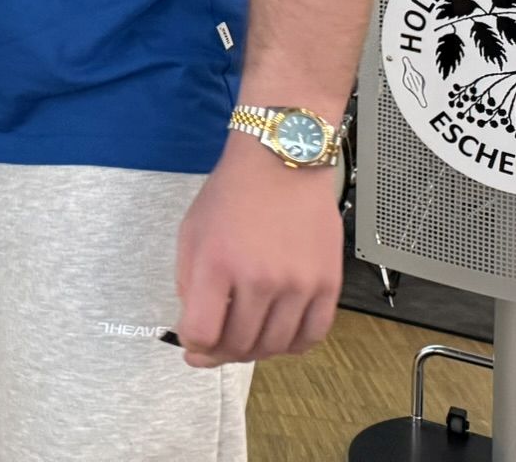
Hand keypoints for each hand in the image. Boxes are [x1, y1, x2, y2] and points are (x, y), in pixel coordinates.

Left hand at [173, 136, 342, 366]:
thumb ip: (188, 282)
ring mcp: (297, 284)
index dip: (194, 346)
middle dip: (221, 352)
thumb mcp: (191, 232)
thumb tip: (195, 326)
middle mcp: (259, 279)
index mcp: (217, 264)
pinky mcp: (327, 284)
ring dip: (256, 351)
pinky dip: (293, 345)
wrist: (281, 162)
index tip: (192, 343)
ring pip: (275, 346)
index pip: (203, 333)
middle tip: (217, 346)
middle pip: (239, 345)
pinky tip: (279, 336)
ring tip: (246, 338)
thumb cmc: (232, 194)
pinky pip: (313, 336)